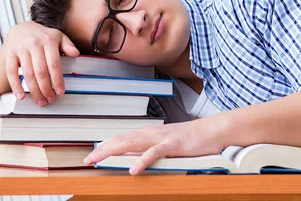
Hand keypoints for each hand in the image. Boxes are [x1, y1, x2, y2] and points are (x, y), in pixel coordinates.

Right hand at [2, 21, 79, 106]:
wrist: (21, 27)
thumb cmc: (43, 35)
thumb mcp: (58, 36)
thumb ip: (68, 45)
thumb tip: (76, 53)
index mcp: (48, 40)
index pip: (54, 64)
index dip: (57, 80)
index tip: (60, 91)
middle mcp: (34, 44)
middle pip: (41, 72)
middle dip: (46, 89)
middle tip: (50, 99)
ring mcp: (21, 49)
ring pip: (28, 74)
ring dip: (34, 90)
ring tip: (40, 101)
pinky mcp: (9, 54)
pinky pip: (11, 72)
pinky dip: (15, 86)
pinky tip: (20, 96)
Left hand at [83, 119, 225, 174]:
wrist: (213, 130)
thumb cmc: (192, 139)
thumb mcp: (168, 144)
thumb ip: (152, 149)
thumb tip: (136, 158)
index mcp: (150, 133)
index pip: (123, 138)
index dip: (106, 145)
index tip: (92, 154)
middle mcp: (152, 133)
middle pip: (122, 139)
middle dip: (103, 149)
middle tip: (87, 159)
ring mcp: (162, 138)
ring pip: (133, 143)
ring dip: (113, 151)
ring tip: (99, 160)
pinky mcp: (173, 145)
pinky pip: (155, 153)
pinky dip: (143, 160)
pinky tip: (133, 169)